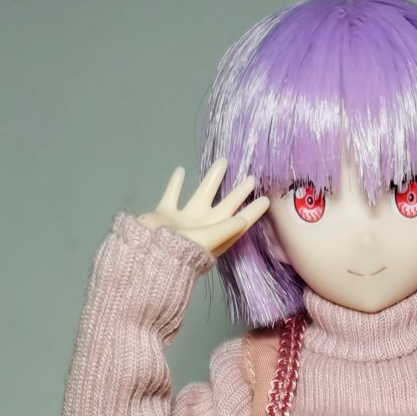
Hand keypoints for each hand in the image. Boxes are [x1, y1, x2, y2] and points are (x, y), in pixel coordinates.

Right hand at [138, 159, 268, 255]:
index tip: (266, 199)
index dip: (253, 211)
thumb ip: (225, 229)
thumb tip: (244, 219)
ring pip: (201, 194)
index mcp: (216, 235)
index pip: (240, 222)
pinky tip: (179, 170)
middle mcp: (203, 227)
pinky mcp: (165, 214)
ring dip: (212, 179)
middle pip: (226, 206)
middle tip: (251, 177)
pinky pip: (172, 195)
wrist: (150, 254)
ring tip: (223, 161)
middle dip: (238, 193)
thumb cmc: (182, 250)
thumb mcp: (208, 240)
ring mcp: (184, 220)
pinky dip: (175, 184)